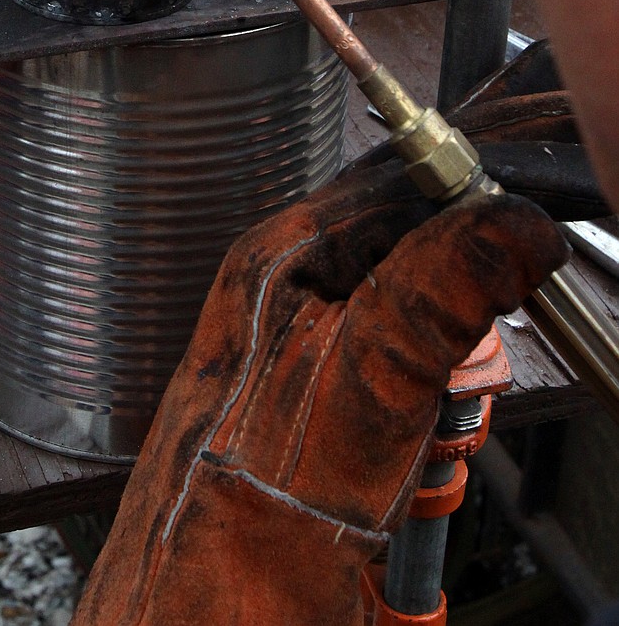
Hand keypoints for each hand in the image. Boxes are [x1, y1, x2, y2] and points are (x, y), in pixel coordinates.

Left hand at [73, 48, 579, 625]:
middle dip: (462, 339)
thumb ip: (427, 305)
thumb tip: (509, 225)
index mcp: (278, 262)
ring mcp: (307, 361)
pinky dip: (432, 450)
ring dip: (449, 409)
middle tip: (443, 400)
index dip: (472, 220)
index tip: (515, 271)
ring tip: (406, 463)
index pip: (404, 185)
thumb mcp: (348, 408)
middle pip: (430, 264)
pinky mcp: (327, 419)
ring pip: (435, 342)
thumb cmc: (224, 554)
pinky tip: (399, 490)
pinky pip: (416, 403)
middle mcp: (288, 299)